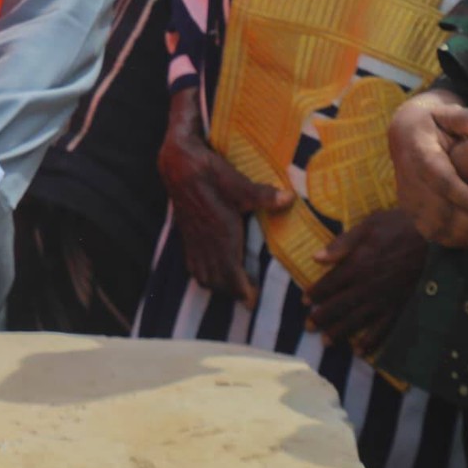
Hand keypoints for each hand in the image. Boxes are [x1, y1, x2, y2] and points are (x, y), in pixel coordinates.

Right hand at [157, 90, 291, 308]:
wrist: (177, 164)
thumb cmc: (209, 173)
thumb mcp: (238, 183)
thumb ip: (263, 195)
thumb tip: (289, 199)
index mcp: (220, 234)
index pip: (230, 273)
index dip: (241, 291)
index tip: (252, 303)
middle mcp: (205, 241)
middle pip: (216, 280)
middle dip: (231, 293)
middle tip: (249, 298)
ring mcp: (194, 239)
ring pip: (202, 274)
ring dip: (217, 285)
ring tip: (233, 289)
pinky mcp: (187, 234)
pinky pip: (192, 265)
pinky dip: (202, 274)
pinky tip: (210, 271)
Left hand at [306, 210, 425, 355]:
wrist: (435, 237)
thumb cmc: (400, 225)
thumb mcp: (368, 226)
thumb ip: (342, 244)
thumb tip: (316, 257)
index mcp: (357, 265)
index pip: (330, 284)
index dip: (315, 294)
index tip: (304, 302)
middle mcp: (367, 286)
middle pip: (339, 306)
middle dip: (322, 318)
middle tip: (308, 328)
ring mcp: (385, 299)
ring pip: (357, 321)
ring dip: (340, 333)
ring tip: (327, 343)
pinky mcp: (401, 306)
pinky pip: (384, 329)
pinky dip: (372, 342)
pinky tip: (361, 352)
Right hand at [388, 91, 467, 247]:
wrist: (403, 132)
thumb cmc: (433, 121)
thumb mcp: (446, 111)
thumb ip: (467, 119)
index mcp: (419, 153)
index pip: (439, 178)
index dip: (462, 196)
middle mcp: (409, 178)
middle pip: (437, 209)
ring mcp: (407, 196)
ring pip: (433, 225)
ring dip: (463, 236)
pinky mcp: (410, 209)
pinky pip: (429, 231)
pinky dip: (453, 240)